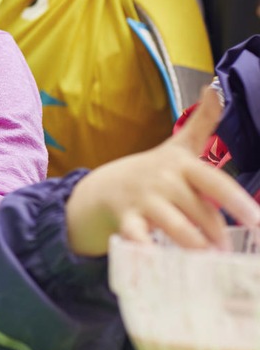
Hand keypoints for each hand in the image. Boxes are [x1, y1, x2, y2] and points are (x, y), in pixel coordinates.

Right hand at [65, 86, 259, 256]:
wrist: (104, 188)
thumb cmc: (153, 171)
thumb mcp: (178, 147)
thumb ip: (201, 121)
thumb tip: (215, 86)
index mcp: (180, 165)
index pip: (214, 182)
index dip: (237, 202)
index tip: (258, 222)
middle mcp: (163, 182)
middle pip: (198, 211)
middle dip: (217, 234)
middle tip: (228, 253)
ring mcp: (143, 201)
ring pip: (175, 226)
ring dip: (194, 246)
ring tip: (207, 261)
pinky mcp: (125, 220)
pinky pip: (138, 239)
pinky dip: (147, 252)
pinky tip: (159, 263)